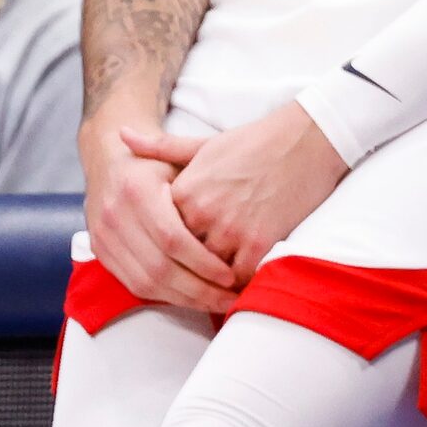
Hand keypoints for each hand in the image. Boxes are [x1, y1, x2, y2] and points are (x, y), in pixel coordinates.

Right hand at [82, 120, 245, 312]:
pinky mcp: (101, 252)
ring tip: (216, 302)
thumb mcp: (179, 160)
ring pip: (147, 283)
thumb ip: (203, 186)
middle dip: (198, 289)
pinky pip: (134, 285)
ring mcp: (104, 237)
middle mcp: (116, 215)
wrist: (109, 159)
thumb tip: (238, 217)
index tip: (230, 274)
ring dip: (184, 299)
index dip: (203, 262)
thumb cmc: (157, 162)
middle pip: (160, 268)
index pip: (172, 239)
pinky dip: (165, 296)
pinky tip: (190, 297)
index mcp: (137, 189)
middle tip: (230, 297)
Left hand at [165, 100, 351, 280]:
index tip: (166, 257)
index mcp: (186, 190)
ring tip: (211, 291)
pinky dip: (238, 286)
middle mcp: (204, 212)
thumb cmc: (253, 142)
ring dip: (210, 283)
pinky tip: (237, 287)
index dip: (163, 249)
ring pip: (208, 273)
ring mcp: (232, 229)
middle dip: (184, 272)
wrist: (304, 140)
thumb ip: (160, 147)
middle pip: (181, 259)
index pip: (160, 235)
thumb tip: (122, 135)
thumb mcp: (202, 143)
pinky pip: (240, 278)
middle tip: (186, 284)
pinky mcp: (259, 242)